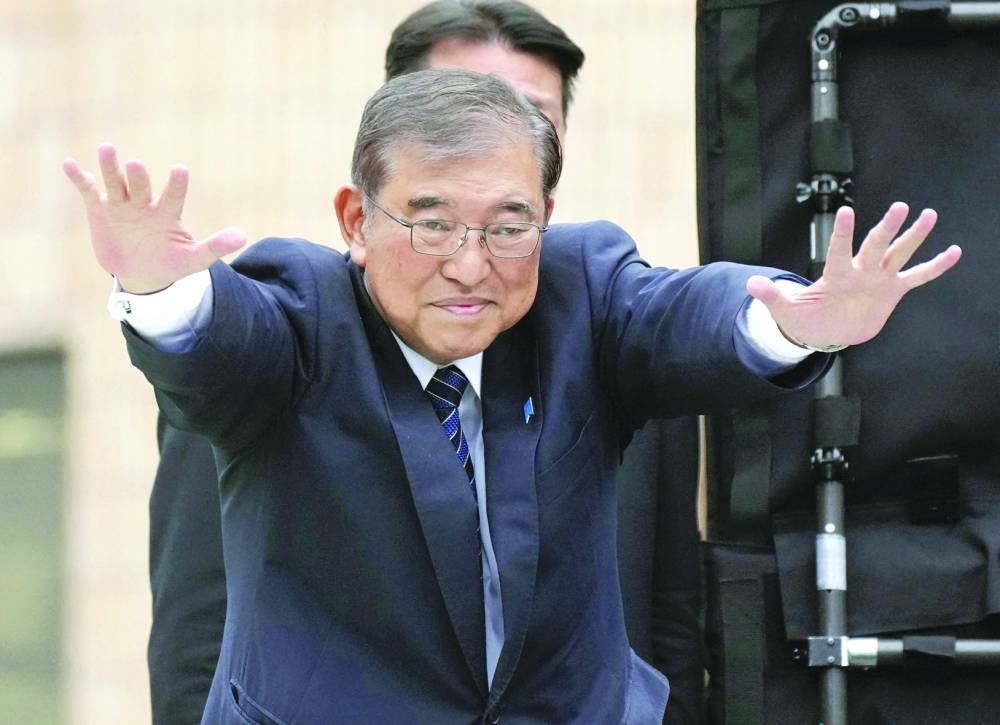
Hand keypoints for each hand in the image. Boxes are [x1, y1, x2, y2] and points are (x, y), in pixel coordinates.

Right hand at [62, 143, 245, 293]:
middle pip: (140, 186)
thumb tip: (244, 236)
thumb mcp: (193, 259)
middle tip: (136, 164)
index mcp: (167, 213)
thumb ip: (215, 247)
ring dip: (110, 167)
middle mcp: (144, 203)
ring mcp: (121, 204)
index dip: (176, 185)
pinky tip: (69, 164)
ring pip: (115, 182)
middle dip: (137, 176)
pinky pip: (89, 190)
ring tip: (107, 149)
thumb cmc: (169, 262)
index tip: (180, 170)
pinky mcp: (99, 208)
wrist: (141, 273)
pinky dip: (79, 178)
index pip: (173, 196)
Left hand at [746, 202, 961, 349]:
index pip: (838, 250)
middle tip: (900, 206)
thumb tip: (750, 285)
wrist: (825, 331)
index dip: (842, 233)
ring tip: (929, 214)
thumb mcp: (785, 309)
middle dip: (886, 228)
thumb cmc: (805, 317)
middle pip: (875, 246)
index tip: (845, 211)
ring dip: (914, 236)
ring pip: (899, 253)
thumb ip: (771, 295)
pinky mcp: (892, 291)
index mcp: (835, 274)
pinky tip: (954, 251)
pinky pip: (918, 277)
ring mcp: (878, 279)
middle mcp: (859, 271)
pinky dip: (935, 267)